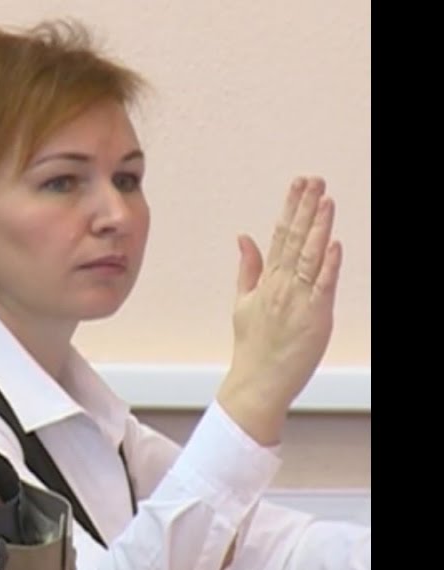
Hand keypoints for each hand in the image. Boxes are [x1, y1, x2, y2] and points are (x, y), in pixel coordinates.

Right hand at [218, 177, 342, 444]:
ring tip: (326, 200)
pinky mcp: (314, 316)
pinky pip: (322, 285)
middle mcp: (281, 285)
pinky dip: (328, 264)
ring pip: (309, 256)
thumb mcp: (243, 301)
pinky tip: (334, 243)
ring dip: (318, 228)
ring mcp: (297, 299)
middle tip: (314, 180)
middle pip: (294, 239)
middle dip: (305, 208)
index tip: (299, 183)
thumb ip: (247, 267)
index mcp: (266, 280)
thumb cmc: (253, 345)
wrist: (257, 380)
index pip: (280, 235)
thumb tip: (244, 236)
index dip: (291, 207)